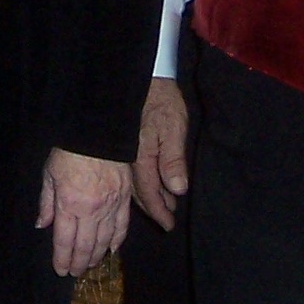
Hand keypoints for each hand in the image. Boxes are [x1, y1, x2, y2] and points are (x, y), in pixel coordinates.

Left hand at [36, 148, 131, 276]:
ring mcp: (111, 206)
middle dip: (78, 263)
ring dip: (96, 256)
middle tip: (74, 273)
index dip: (62, 259)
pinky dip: (117, 241)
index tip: (60, 270)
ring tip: (90, 265)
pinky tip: (112, 250)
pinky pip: (122, 226)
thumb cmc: (69, 152)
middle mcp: (91, 210)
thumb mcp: (50, 174)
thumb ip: (46, 202)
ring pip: (104, 240)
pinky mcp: (125, 199)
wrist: (98, 134)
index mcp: (69, 204)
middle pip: (85, 246)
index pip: (64, 241)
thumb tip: (42, 225)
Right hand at [132, 78, 189, 231]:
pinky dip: (142, 184)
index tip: (168, 224)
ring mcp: (126, 154)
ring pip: (134, 185)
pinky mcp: (126, 147)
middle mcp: (130, 161)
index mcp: (142, 158)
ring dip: (150, 197)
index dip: (159, 210)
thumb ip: (173, 159)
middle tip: (167, 220)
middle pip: (140, 193)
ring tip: (164, 205)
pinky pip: (131, 174)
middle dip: (154, 208)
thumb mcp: (173, 127)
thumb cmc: (161, 101)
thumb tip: (177, 189)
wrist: (139, 79)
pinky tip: (152, 185)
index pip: (149, 193)